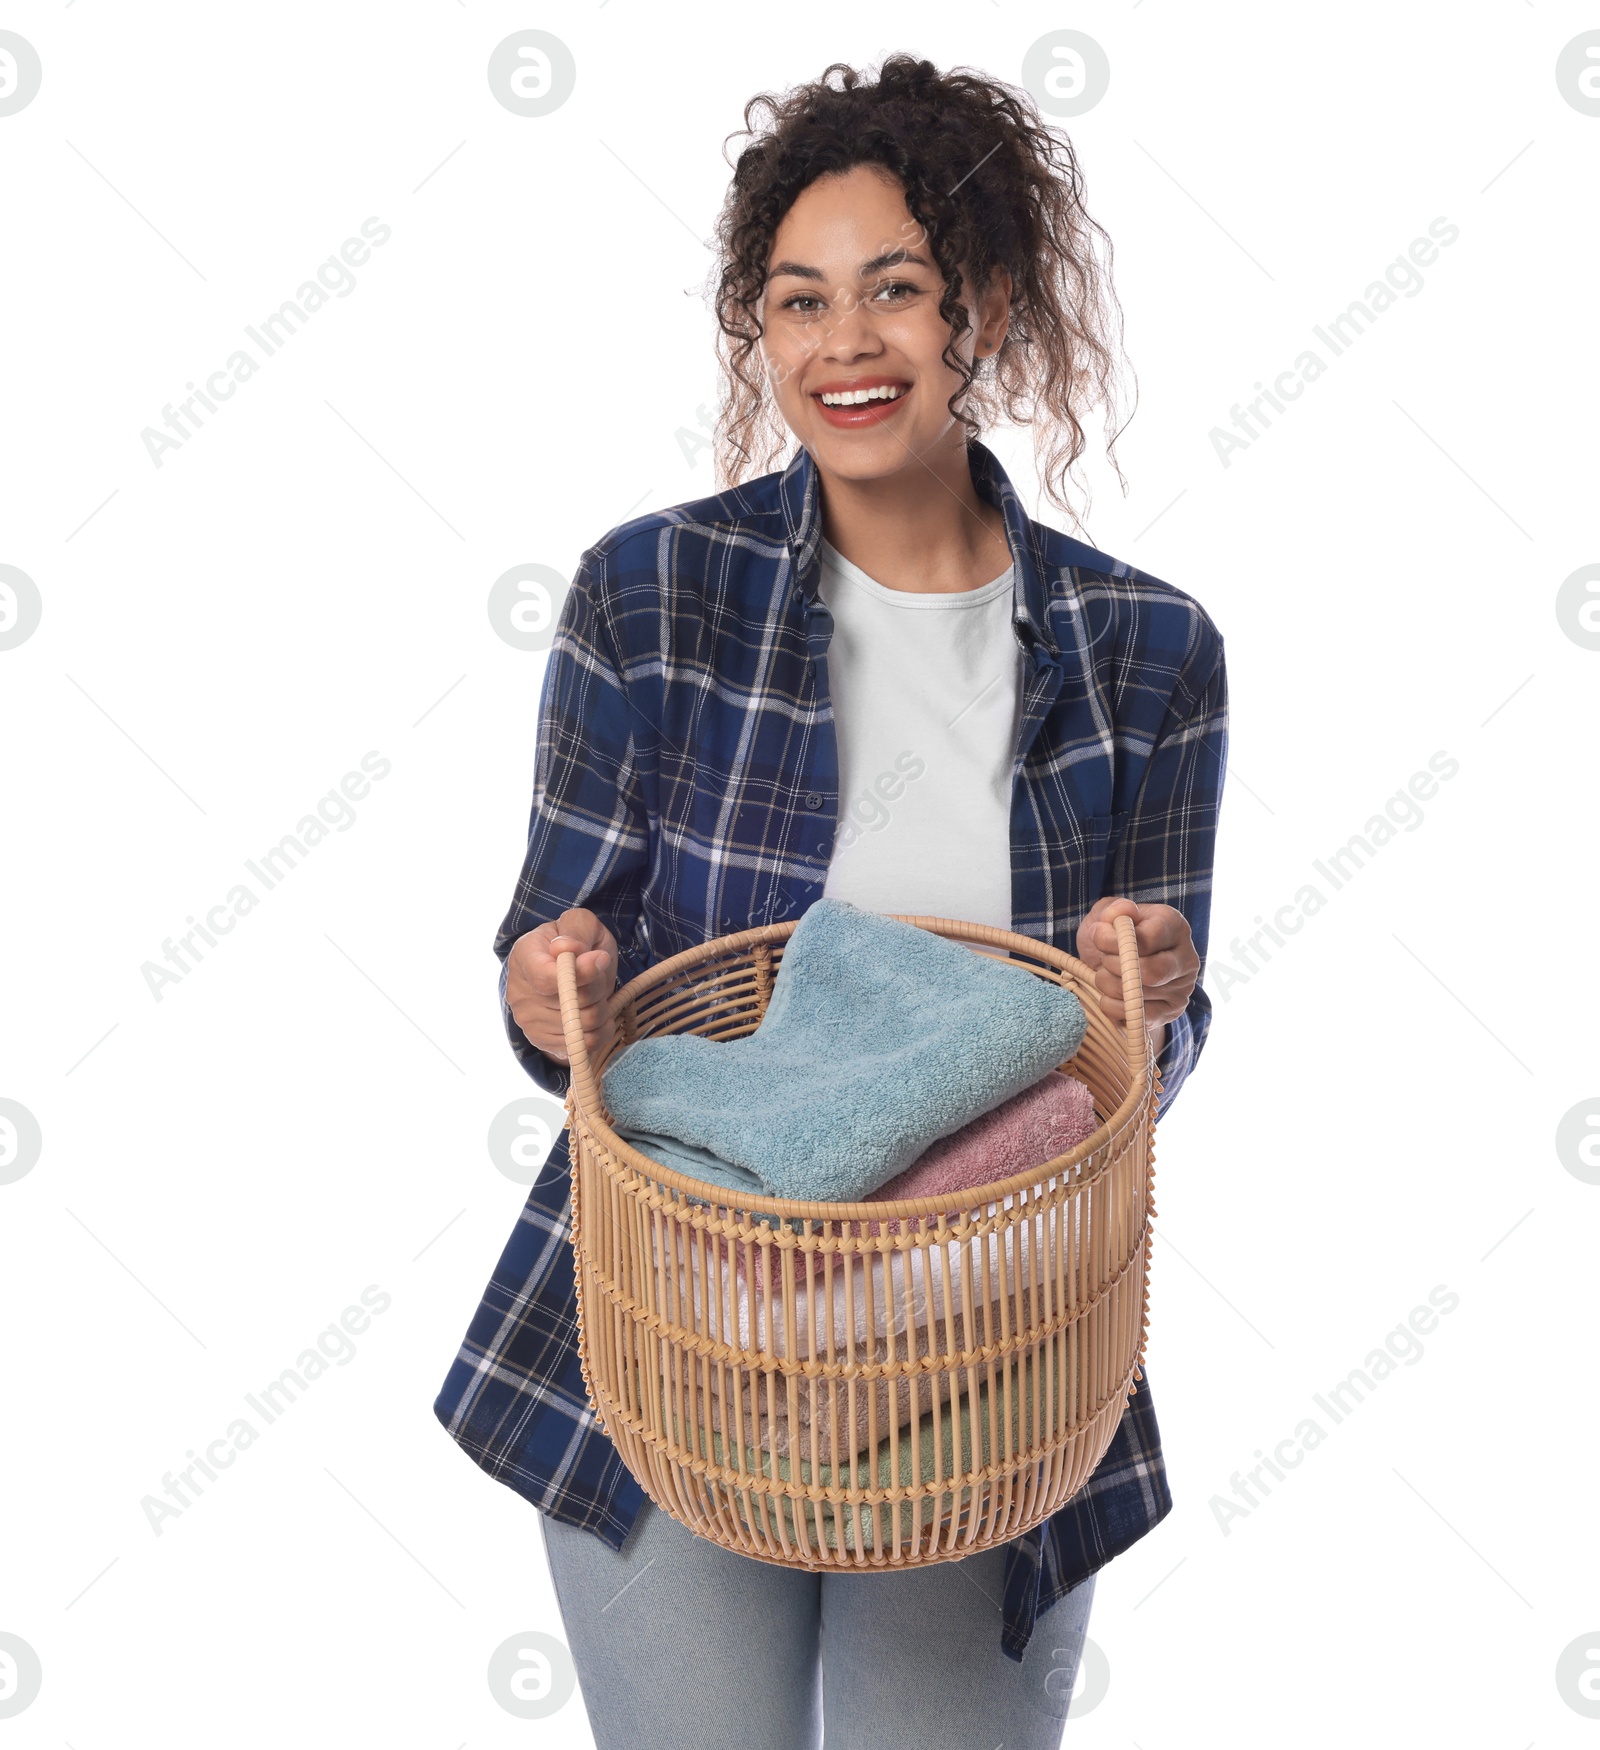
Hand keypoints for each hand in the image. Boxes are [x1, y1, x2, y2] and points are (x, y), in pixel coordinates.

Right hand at [507, 908, 619, 1066]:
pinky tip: (596, 1014)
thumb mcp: (580, 923)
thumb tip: (569, 949)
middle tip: (597, 974)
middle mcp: (519, 992)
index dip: (580, 973)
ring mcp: (528, 1021)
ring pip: (583, 1024)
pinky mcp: (542, 1042)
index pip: (546, 977)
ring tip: (596, 994)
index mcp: (524, 956)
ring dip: (601, 1009)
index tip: (600, 959)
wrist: (562, 971)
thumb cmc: (575, 944)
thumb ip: (577, 929)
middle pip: (574, 1001)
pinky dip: (600, 1030)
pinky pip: (584, 1044)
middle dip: (598, 986)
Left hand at [1075, 897, 1197, 1030]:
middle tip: (1103, 960)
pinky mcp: (1172, 1012)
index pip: (1148, 938)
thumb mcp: (1108, 915)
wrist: (1117, 968)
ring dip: (1108, 985)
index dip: (1115, 940)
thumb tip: (1118, 915)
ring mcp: (1183, 989)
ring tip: (1105, 974)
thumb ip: (1112, 910)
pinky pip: (1134, 1016)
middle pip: (1152, 972)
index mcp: (1175, 925)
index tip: (1098, 936)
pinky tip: (1111, 994)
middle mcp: (1187, 958)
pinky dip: (1111, 1005)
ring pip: (1139, 995)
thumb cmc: (1113, 938)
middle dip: (1114, 966)